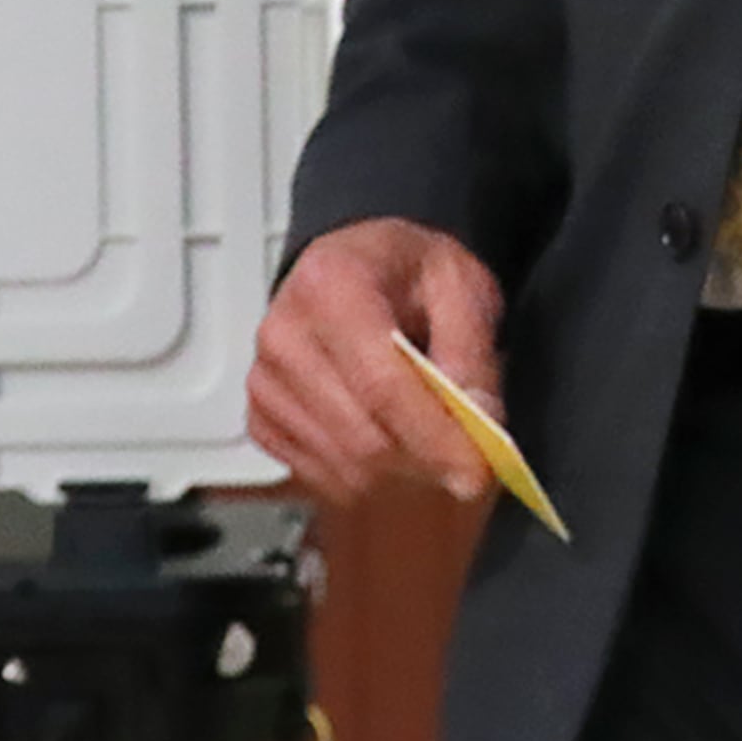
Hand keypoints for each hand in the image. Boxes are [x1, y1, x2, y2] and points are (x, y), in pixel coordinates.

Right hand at [246, 217, 503, 506]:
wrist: (358, 264)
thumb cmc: (406, 270)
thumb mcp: (460, 285)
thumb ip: (472, 352)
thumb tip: (480, 419)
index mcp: (331, 284)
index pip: (382, 385)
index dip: (433, 437)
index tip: (475, 472)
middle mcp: (285, 333)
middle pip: (361, 436)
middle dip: (423, 462)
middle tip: (467, 462)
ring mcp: (266, 379)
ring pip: (343, 466)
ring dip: (398, 474)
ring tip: (429, 442)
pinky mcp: (261, 416)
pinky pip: (319, 475)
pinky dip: (364, 476)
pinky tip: (388, 440)